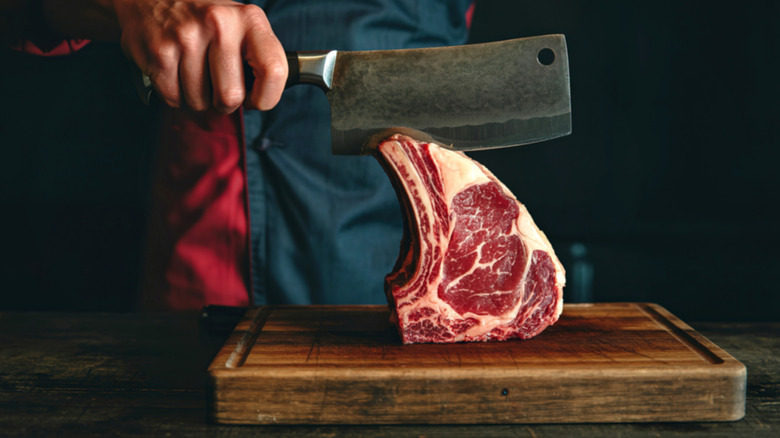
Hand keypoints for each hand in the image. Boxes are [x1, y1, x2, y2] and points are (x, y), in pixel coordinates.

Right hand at [113, 0, 286, 112]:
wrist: (152, 0)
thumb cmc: (205, 23)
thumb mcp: (241, 27)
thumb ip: (260, 57)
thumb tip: (266, 97)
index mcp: (249, 18)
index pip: (274, 70)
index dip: (265, 98)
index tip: (253, 99)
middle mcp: (219, 23)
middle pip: (230, 97)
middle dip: (223, 103)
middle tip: (216, 87)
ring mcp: (187, 37)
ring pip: (200, 103)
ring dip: (197, 99)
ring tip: (193, 75)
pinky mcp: (161, 51)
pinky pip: (174, 99)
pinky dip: (176, 97)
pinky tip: (176, 75)